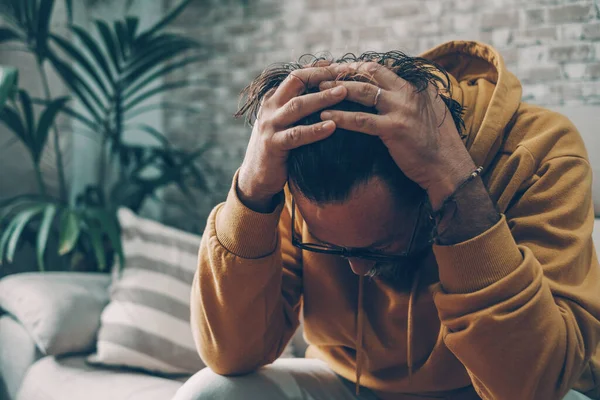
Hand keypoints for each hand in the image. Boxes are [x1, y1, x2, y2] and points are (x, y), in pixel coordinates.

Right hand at [238, 66, 346, 211]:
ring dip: (322, 98)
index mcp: (275, 98)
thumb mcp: (288, 122)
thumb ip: (302, 107)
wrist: (257, 177)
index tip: (343, 64)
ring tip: (343, 92)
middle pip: (296, 81)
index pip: (298, 74)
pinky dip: (315, 130)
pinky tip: (332, 127)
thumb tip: (332, 92)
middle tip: (347, 72)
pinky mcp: (273, 145)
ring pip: (297, 105)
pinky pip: (296, 135)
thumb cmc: (280, 148)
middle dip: (322, 75)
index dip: (320, 68)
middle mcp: (271, 107)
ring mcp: (270, 125)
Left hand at [318, 62, 475, 208]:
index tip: (337, 69)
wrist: (448, 168)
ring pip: (363, 92)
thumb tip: (388, 96)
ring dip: (337, 90)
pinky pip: (362, 120)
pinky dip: (342, 117)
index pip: (380, 68)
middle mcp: (409, 93)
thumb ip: (409, 101)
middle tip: (322, 75)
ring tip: (317, 92)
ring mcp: (402, 110)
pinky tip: (326, 117)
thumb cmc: (435, 145)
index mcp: (415, 87)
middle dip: (343, 72)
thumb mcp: (427, 114)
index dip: (356, 67)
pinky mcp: (395, 129)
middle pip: (369, 72)